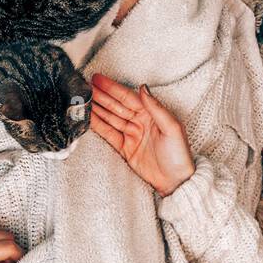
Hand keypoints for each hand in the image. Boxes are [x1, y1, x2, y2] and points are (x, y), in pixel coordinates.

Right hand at [89, 73, 194, 195]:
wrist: (176, 183)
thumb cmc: (179, 155)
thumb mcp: (172, 128)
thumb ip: (156, 108)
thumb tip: (143, 88)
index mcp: (152, 114)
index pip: (128, 97)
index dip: (112, 88)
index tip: (98, 80)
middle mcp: (140, 122)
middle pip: (116, 106)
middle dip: (101, 96)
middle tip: (85, 87)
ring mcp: (131, 135)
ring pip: (110, 118)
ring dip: (97, 108)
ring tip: (83, 100)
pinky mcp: (125, 149)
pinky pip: (109, 134)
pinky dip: (98, 126)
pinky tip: (89, 117)